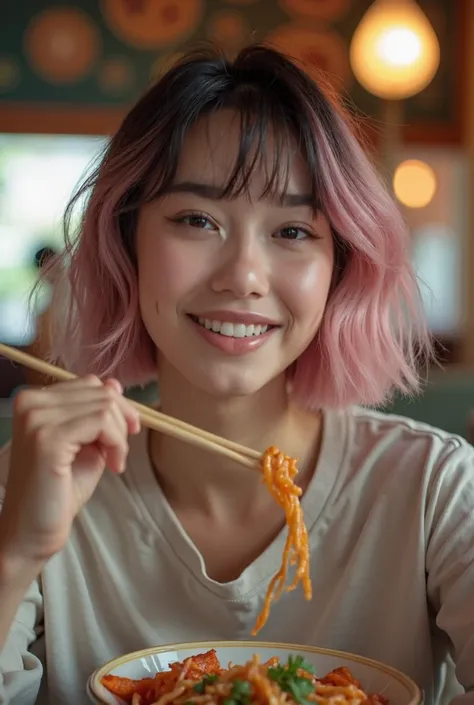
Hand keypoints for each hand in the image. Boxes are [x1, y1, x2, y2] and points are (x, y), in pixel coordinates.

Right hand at [0, 376, 140, 566]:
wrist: (31, 532)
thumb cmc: (58, 492)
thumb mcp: (86, 443)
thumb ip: (98, 414)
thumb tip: (114, 384)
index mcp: (34, 399)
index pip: (91, 384)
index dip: (116, 408)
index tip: (123, 435)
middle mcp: (31, 402)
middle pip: (101, 392)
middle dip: (122, 422)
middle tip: (118, 454)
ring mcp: (37, 419)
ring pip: (105, 405)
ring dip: (120, 436)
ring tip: (113, 462)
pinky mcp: (48, 439)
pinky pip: (102, 422)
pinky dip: (117, 444)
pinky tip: (113, 466)